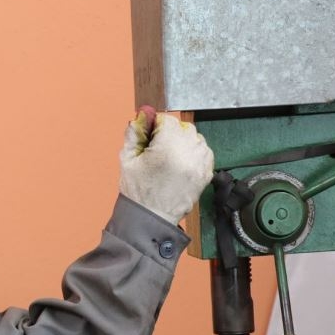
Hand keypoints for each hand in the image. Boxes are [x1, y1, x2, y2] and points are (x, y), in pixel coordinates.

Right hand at [119, 106, 214, 224]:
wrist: (152, 219)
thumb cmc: (138, 192)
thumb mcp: (127, 159)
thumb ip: (134, 133)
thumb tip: (142, 115)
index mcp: (168, 148)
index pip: (167, 120)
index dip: (156, 126)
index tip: (150, 137)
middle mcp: (188, 153)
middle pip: (183, 128)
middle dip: (171, 134)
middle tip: (159, 150)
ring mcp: (200, 164)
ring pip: (196, 138)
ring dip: (184, 143)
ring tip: (171, 158)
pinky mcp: (206, 174)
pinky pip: (205, 152)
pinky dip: (195, 153)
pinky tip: (182, 163)